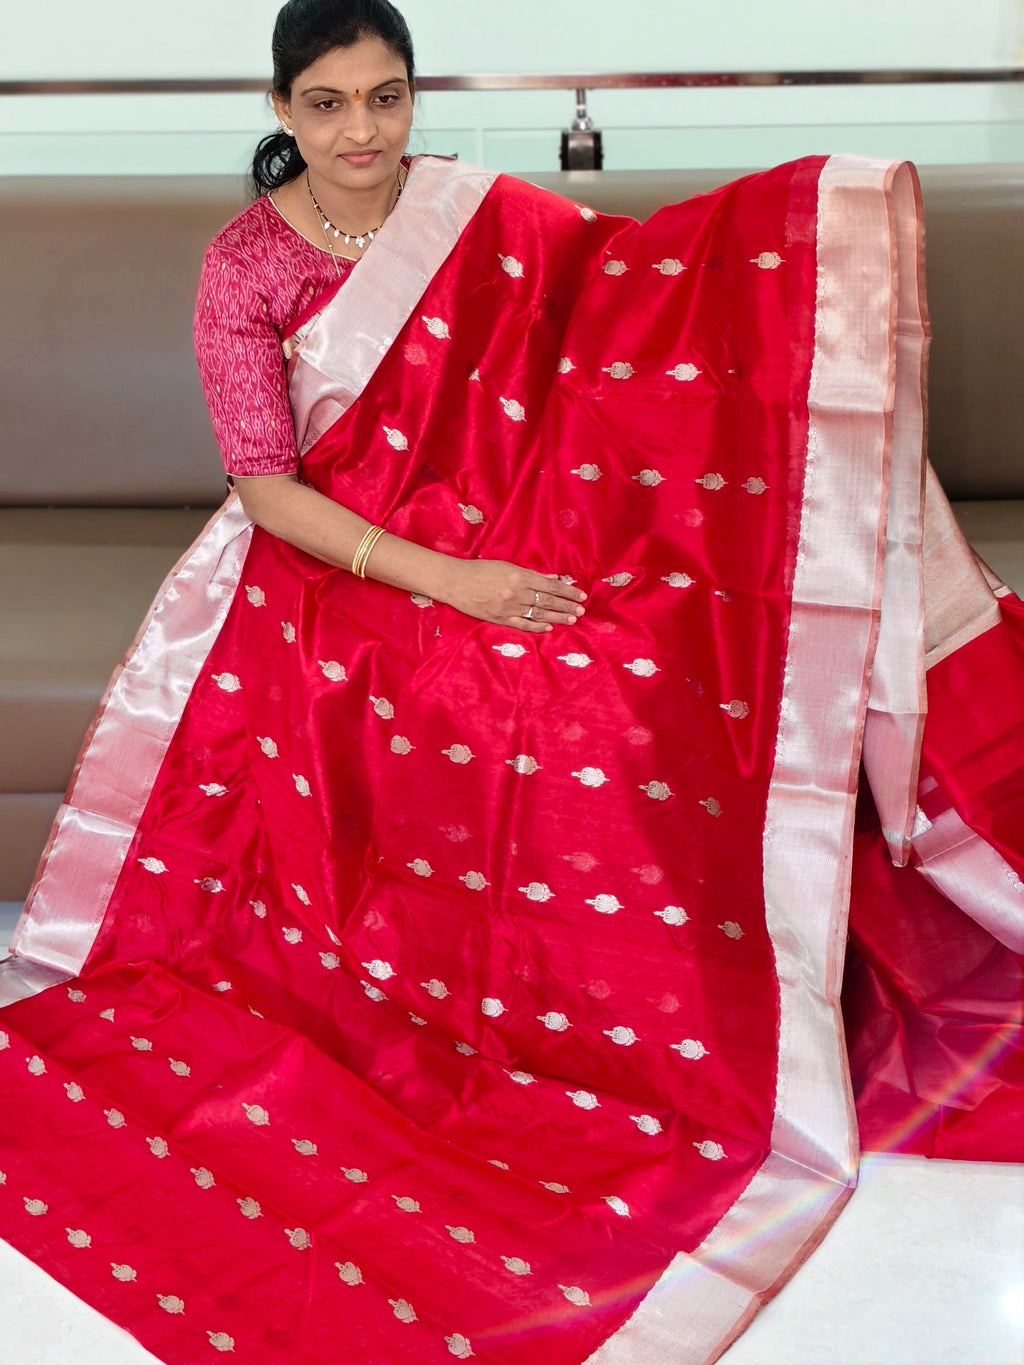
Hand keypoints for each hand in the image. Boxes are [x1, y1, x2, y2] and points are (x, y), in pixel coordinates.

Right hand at [436, 559, 586, 632]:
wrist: (454, 581)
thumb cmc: (479, 570)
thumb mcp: (506, 566)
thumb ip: (530, 574)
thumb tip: (553, 578)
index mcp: (519, 576)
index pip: (550, 585)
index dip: (567, 591)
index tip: (580, 595)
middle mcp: (516, 592)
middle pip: (547, 601)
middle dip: (567, 606)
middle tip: (582, 610)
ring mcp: (508, 607)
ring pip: (538, 614)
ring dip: (557, 618)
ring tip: (572, 620)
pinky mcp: (499, 618)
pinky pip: (522, 624)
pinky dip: (537, 627)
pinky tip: (549, 628)